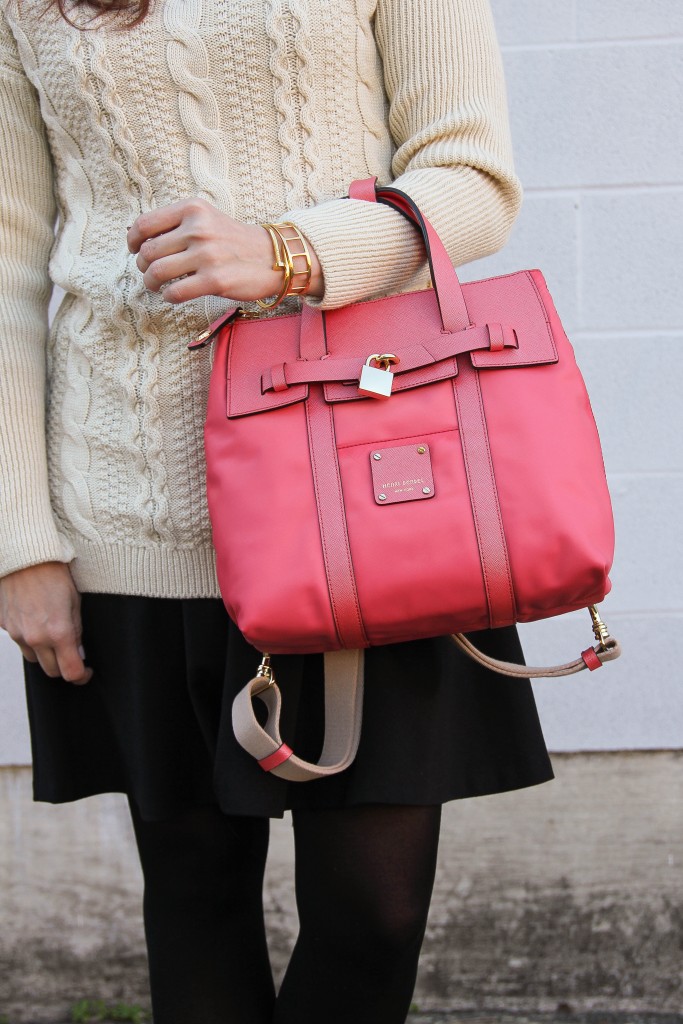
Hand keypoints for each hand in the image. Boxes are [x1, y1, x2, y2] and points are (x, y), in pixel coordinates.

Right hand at [0, 563, 92, 684]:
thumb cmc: (54, 574)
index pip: (71, 672)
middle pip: (51, 671)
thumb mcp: (75, 602)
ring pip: (33, 658)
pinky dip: (28, 637)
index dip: (82, 676)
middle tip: (71, 653)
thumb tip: (79, 654)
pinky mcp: (5, 626)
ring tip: (51, 632)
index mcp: (58, 633)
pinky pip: (19, 641)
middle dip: (63, 666)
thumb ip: (76, 632)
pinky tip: (35, 619)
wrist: (25, 557)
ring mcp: (17, 633)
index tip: (86, 671)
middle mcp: (35, 638)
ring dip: (44, 653)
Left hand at [127, 198, 323, 303]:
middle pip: (148, 251)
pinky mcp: (214, 280)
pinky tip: (173, 295)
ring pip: (157, 272)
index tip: (135, 250)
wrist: (272, 257)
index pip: (144, 224)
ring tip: (157, 286)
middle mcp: (198, 229)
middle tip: (150, 272)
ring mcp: (206, 255)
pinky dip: (168, 297)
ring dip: (151, 283)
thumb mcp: (206, 218)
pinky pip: (175, 292)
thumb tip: (139, 239)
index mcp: (192, 209)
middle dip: (143, 266)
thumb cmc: (233, 240)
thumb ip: (176, 224)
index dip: (132, 241)